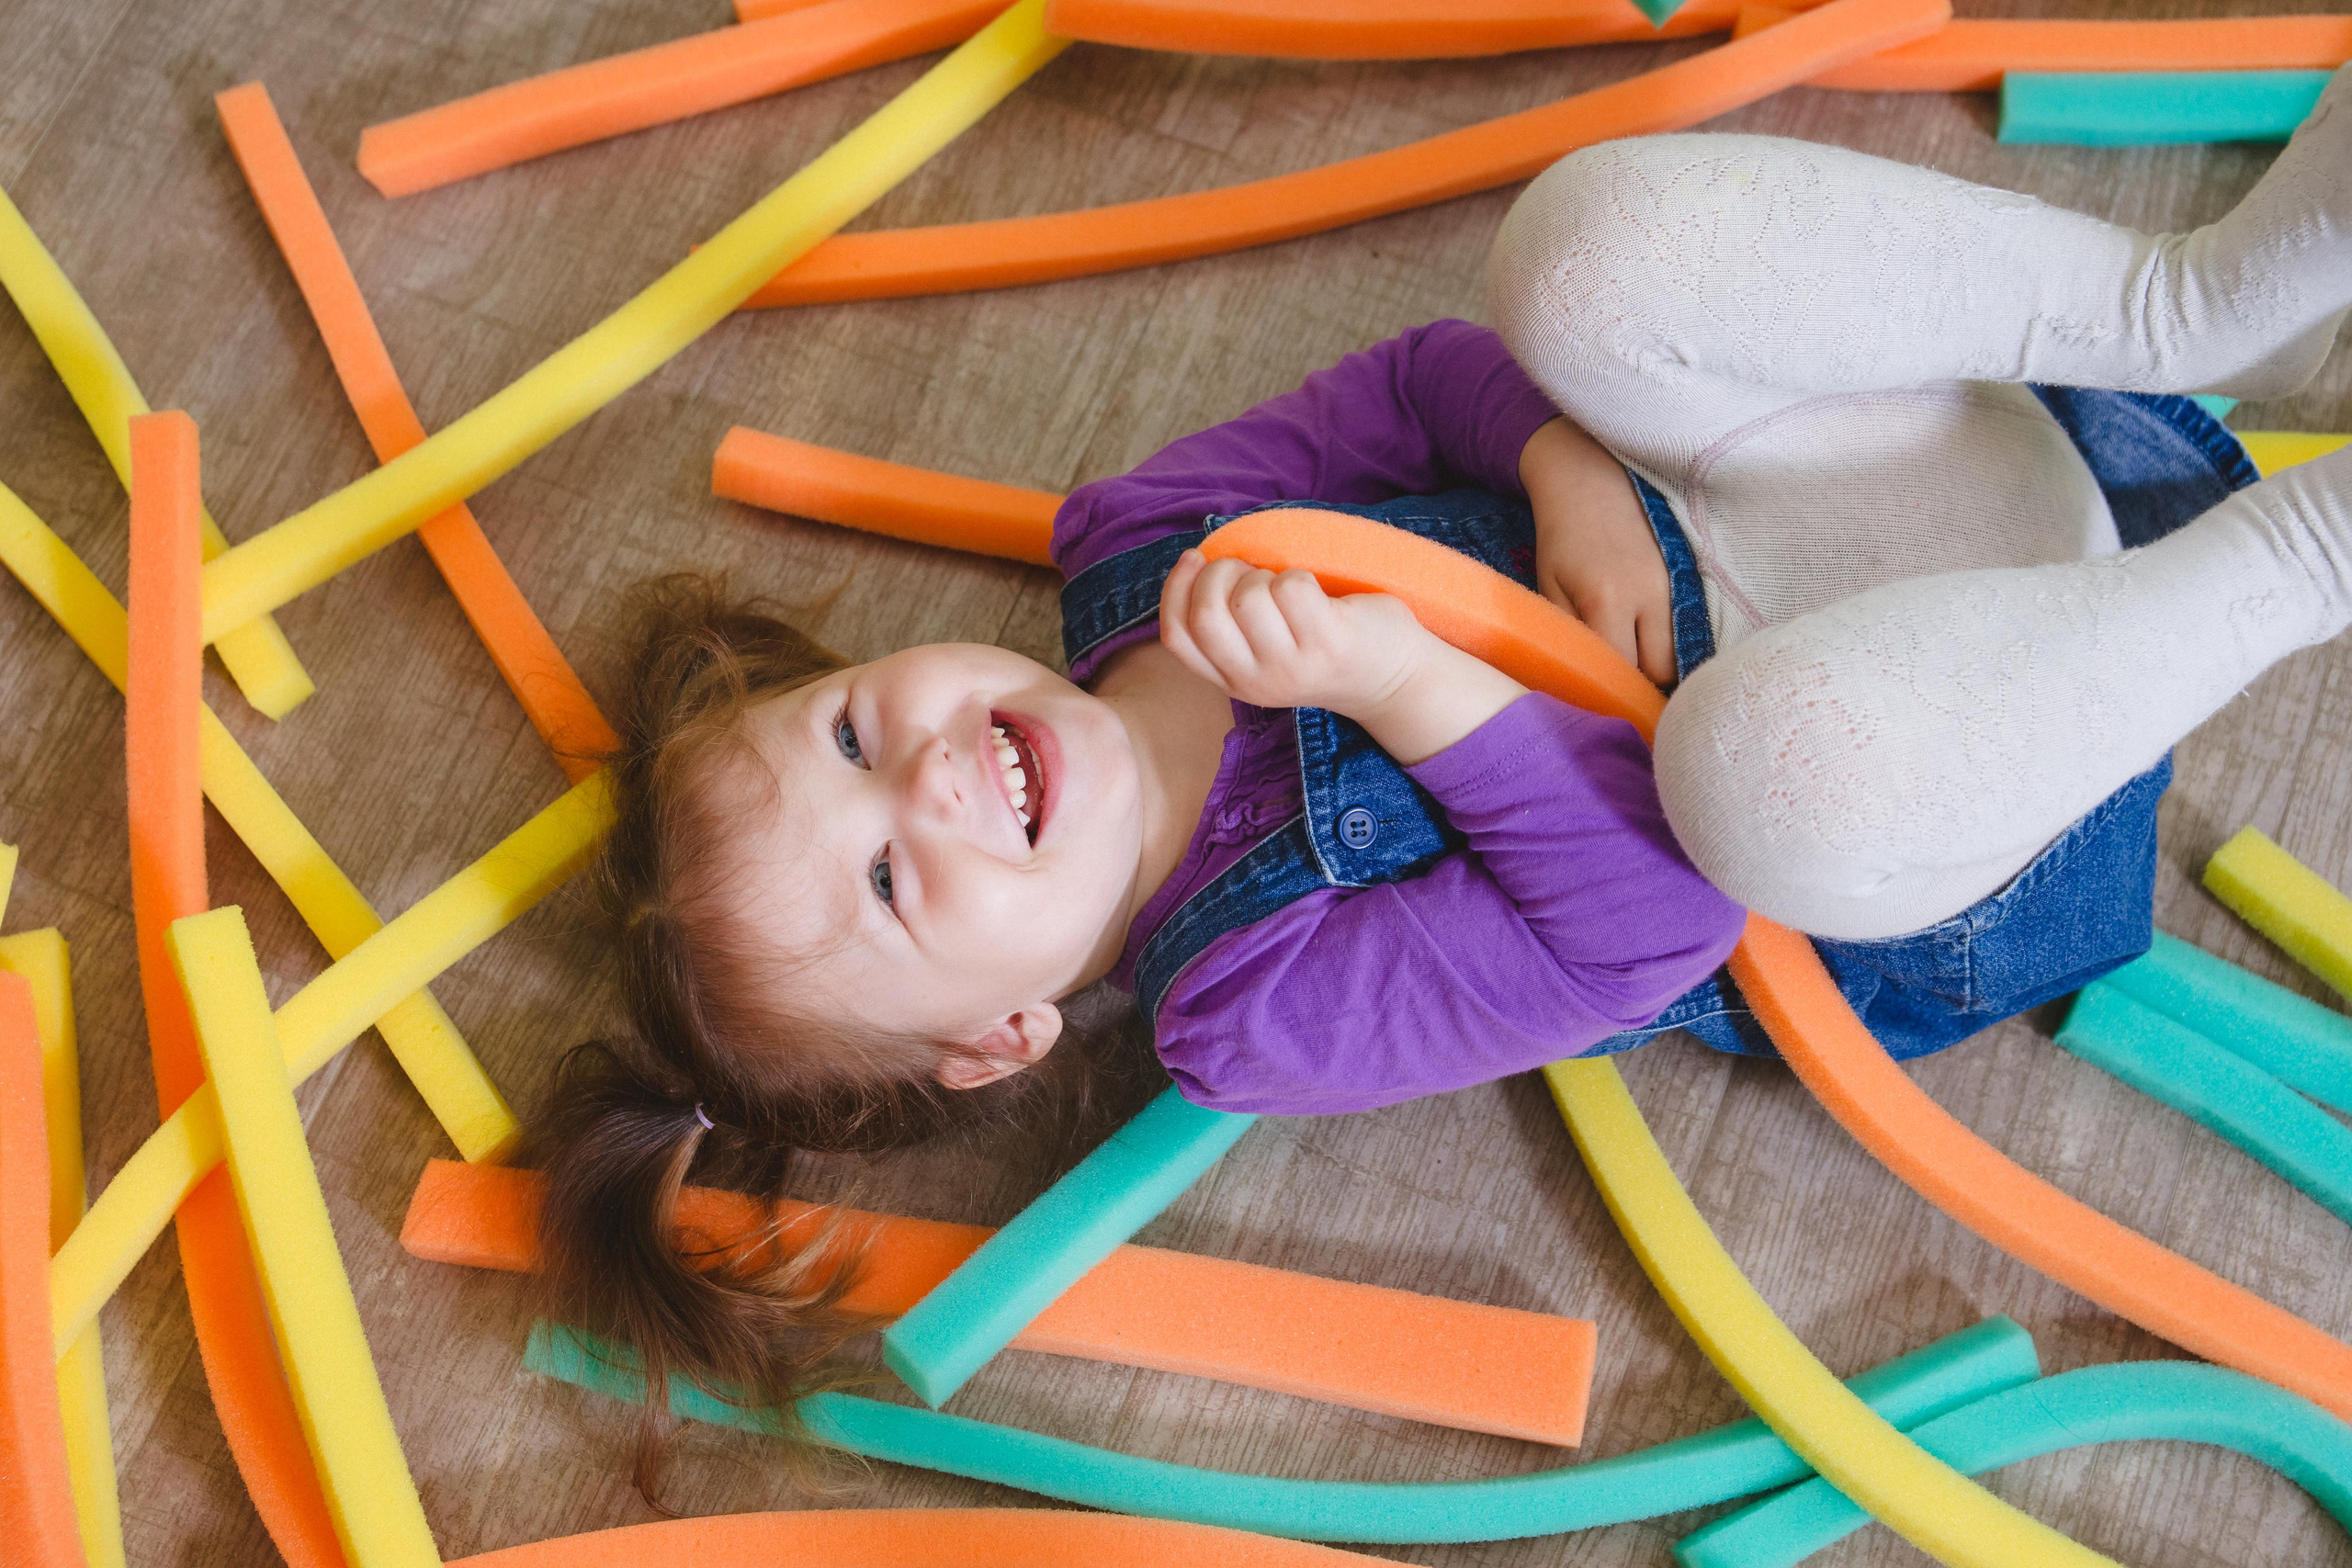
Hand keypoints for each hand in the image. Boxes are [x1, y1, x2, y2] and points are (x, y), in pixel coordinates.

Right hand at [1158, 548, 1427, 715]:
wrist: (1391, 679)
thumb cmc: (1321, 648)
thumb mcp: (1264, 653)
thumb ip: (1229, 627)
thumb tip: (1196, 564)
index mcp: (1232, 680)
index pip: (1177, 637)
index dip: (1175, 590)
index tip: (1194, 560)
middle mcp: (1257, 680)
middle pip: (1205, 614)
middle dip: (1218, 574)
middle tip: (1248, 571)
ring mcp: (1292, 665)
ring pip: (1246, 599)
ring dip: (1262, 575)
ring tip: (1284, 587)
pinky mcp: (1327, 643)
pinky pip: (1291, 589)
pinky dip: (1298, 576)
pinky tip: (1314, 593)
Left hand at [1519, 417, 1677, 686]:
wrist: (1592, 476)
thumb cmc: (1562, 536)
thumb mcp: (1549, 587)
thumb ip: (1568, 637)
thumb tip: (1581, 682)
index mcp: (1607, 600)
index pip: (1623, 672)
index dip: (1614, 692)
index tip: (1604, 700)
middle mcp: (1651, 596)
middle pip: (1662, 670)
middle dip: (1643, 682)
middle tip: (1623, 682)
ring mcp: (1677, 584)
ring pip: (1683, 651)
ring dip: (1662, 662)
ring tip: (1639, 659)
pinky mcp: (1691, 575)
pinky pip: (1691, 625)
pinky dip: (1676, 639)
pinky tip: (1656, 636)